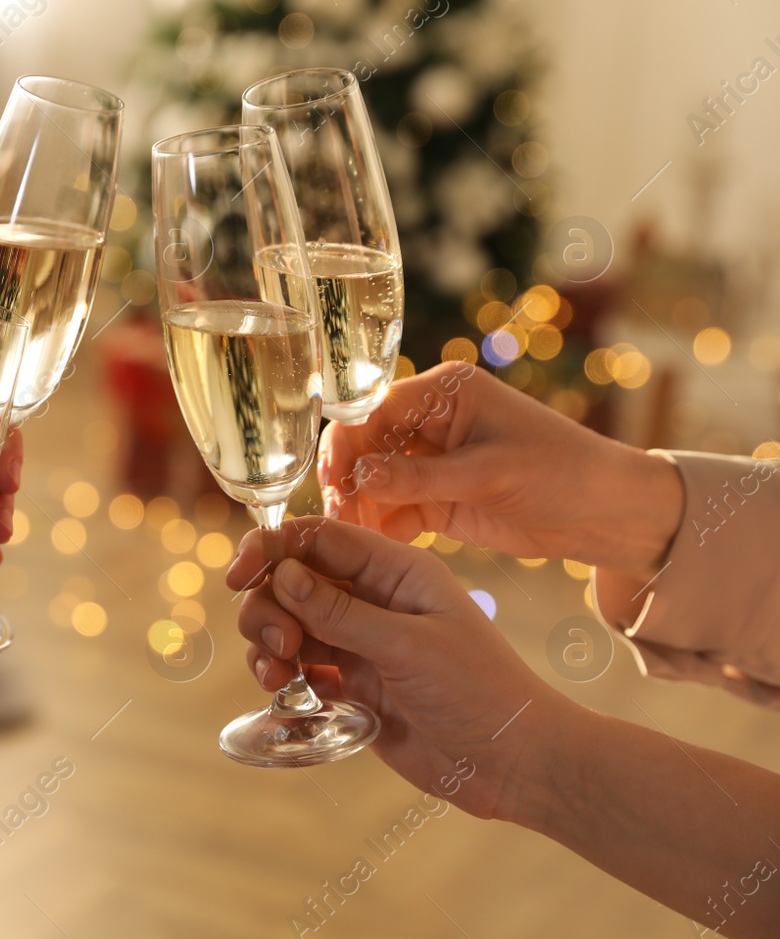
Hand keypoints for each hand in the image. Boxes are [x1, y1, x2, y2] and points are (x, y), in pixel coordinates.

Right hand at [227, 516, 574, 820]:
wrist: (513, 763)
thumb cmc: (481, 692)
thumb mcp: (409, 646)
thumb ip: (341, 611)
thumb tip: (283, 574)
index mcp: (396, 571)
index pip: (318, 538)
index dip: (271, 550)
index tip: (238, 577)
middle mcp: (373, 599)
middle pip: (291, 581)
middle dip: (269, 607)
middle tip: (279, 646)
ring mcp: (360, 641)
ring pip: (288, 624)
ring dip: (268, 643)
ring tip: (278, 675)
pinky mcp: (353, 683)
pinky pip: (298, 666)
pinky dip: (281, 675)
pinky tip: (287, 692)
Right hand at [319, 362, 681, 584]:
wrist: (606, 514)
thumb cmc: (561, 473)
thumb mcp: (488, 474)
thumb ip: (419, 478)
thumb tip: (358, 477)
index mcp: (444, 394)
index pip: (372, 409)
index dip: (345, 443)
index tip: (332, 481)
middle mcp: (430, 422)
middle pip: (365, 446)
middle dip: (348, 481)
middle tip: (338, 518)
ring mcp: (431, 462)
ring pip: (373, 481)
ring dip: (359, 507)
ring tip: (350, 536)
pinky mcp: (437, 499)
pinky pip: (393, 510)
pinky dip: (381, 526)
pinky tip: (373, 545)